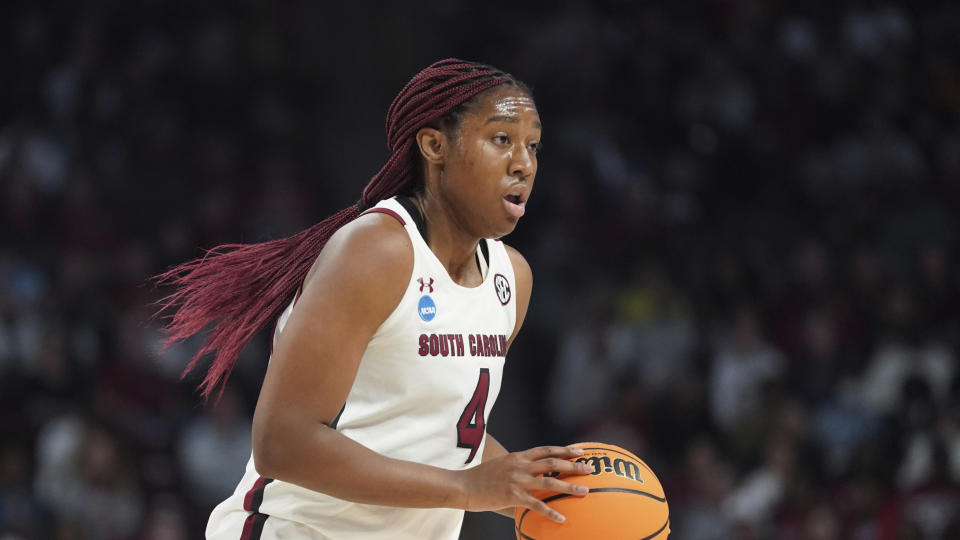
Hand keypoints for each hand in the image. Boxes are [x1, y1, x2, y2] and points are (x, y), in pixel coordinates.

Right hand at [458, 445, 593, 522]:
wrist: (463, 485)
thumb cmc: (481, 477)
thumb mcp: (501, 465)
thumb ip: (517, 466)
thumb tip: (533, 472)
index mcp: (518, 457)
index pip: (546, 450)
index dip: (564, 450)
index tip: (580, 451)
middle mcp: (520, 466)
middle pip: (553, 463)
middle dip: (574, 465)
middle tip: (590, 469)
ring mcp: (517, 480)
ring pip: (550, 482)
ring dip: (570, 486)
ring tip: (585, 491)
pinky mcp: (513, 496)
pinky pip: (536, 504)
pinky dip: (550, 512)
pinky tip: (562, 518)